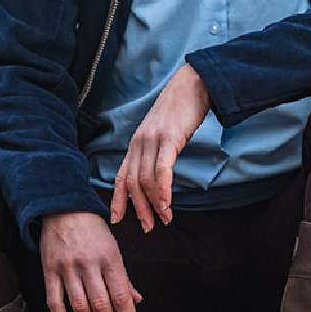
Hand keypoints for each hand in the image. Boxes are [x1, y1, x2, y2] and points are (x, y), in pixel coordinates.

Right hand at [39, 211, 143, 311]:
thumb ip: (123, 276)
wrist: (63, 208)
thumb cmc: (93, 231)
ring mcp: (67, 267)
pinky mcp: (49, 270)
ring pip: (80, 305)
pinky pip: (55, 301)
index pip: (121, 295)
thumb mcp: (113, 248)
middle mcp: (89, 263)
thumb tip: (135, 301)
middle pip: (102, 304)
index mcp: (110, 257)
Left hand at [110, 62, 211, 232]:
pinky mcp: (168, 138)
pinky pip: (162, 169)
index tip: (117, 219)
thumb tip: (157, 175)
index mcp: (136, 144)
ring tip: (165, 219)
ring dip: (155, 203)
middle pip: (133, 183)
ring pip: (147, 179)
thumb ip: (156, 152)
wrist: (193, 84)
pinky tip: (167, 203)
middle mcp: (139, 143)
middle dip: (139, 209)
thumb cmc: (181, 111)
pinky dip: (163, 189)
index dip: (118, 199)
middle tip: (148, 227)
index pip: (121, 176)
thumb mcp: (163, 134)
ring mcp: (152, 140)